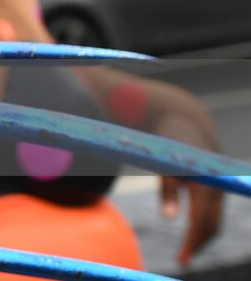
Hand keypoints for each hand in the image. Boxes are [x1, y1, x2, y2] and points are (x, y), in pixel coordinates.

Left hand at [153, 114, 222, 264]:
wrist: (185, 122)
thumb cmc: (168, 145)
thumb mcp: (163, 166)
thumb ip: (167, 192)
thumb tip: (168, 219)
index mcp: (203, 184)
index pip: (200, 222)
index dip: (191, 242)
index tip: (181, 258)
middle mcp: (216, 189)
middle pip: (212, 226)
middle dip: (197, 245)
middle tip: (181, 260)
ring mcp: (219, 189)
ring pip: (215, 222)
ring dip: (202, 239)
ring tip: (185, 253)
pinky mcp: (217, 189)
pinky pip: (213, 213)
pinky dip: (204, 227)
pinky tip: (192, 237)